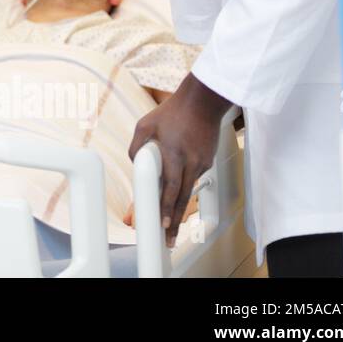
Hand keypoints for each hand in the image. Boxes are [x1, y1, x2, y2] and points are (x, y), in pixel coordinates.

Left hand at [128, 73, 230, 247]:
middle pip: (182, 198)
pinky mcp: (207, 161)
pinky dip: (185, 189)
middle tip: (168, 239)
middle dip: (175, 221)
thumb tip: (136, 164)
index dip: (166, 208)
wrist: (203, 102)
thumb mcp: (144, 125)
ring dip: (180, 210)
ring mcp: (201, 162)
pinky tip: (177, 197)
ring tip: (171, 227)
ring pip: (189, 190)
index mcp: (174, 154)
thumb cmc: (173, 111)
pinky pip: (193, 178)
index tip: (162, 223)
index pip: (170, 187)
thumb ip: (136, 147)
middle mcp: (190, 161)